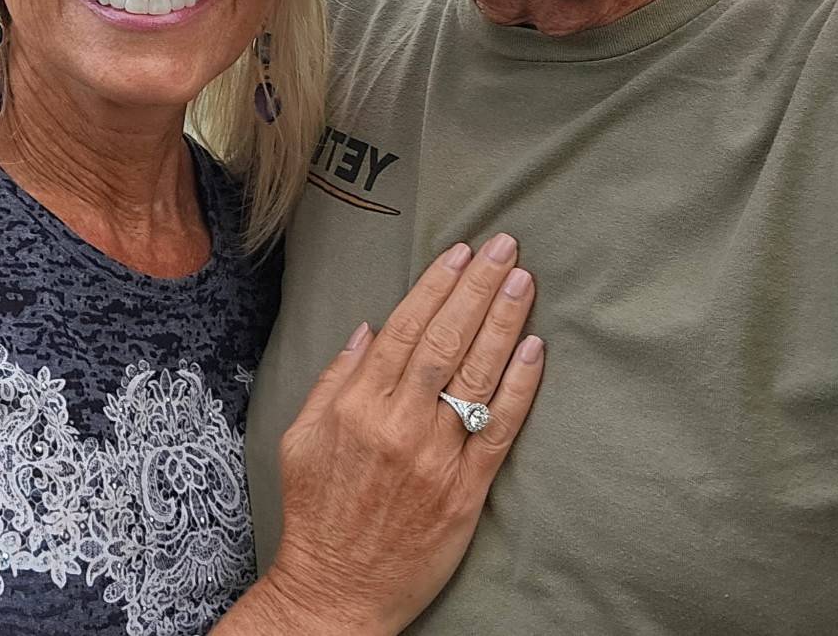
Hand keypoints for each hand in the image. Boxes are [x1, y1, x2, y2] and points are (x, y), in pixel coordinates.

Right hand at [263, 235, 543, 634]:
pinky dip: (518, 387)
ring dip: (503, 322)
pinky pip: (497, 430)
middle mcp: (399, 424)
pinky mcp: (465, 493)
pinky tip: (534, 350)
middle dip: (478, 287)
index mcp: (358, 405)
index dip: (437, 286)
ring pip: (475, 375)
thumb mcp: (302, 436)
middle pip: (446, 340)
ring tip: (523, 280)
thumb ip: (335, 378)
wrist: (336, 591)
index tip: (461, 252)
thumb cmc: (317, 511)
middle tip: (505, 246)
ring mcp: (435, 458)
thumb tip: (369, 328)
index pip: (406, 328)